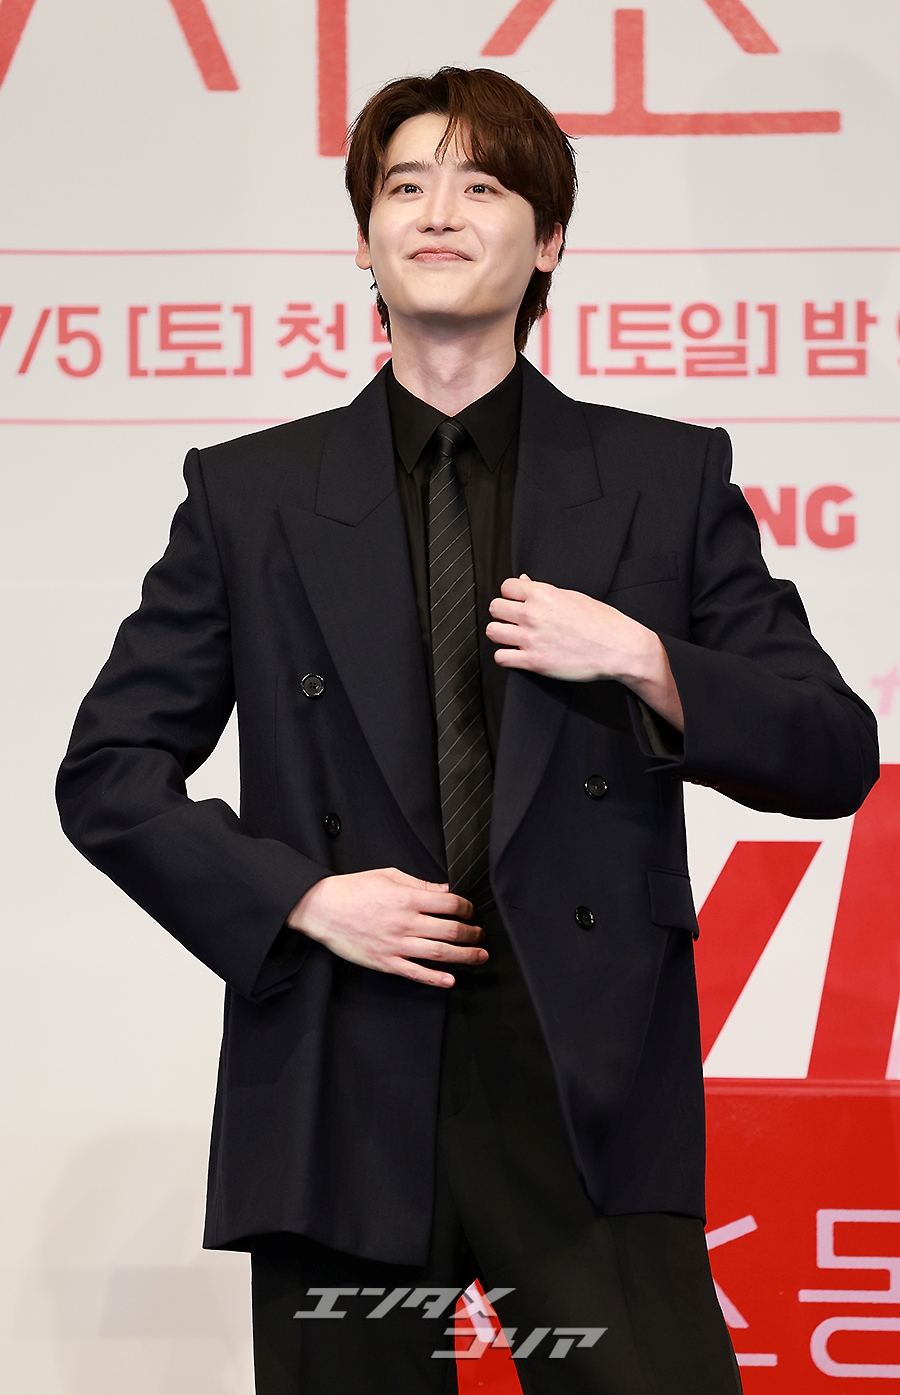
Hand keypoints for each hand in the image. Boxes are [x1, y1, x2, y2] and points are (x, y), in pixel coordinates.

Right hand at [286, 868, 486, 988]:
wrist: (323, 908)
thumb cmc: (353, 890)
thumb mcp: (388, 875)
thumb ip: (419, 883)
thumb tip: (444, 890)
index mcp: (408, 898)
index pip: (450, 904)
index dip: (467, 908)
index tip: (470, 911)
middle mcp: (405, 922)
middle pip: (451, 930)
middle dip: (472, 933)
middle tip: (480, 935)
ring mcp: (396, 944)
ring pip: (439, 953)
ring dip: (464, 956)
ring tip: (478, 955)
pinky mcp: (385, 961)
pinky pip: (415, 973)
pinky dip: (435, 978)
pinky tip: (450, 980)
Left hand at [486, 574, 683, 730]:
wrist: (620, 648)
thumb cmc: (602, 622)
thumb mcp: (573, 597)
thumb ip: (543, 591)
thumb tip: (523, 582)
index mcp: (544, 594)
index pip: (506, 587)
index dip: (511, 596)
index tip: (518, 604)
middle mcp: (534, 614)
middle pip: (495, 608)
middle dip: (503, 614)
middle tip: (514, 622)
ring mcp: (532, 638)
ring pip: (492, 632)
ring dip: (501, 635)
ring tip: (513, 639)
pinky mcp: (534, 662)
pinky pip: (501, 657)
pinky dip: (506, 657)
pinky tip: (518, 655)